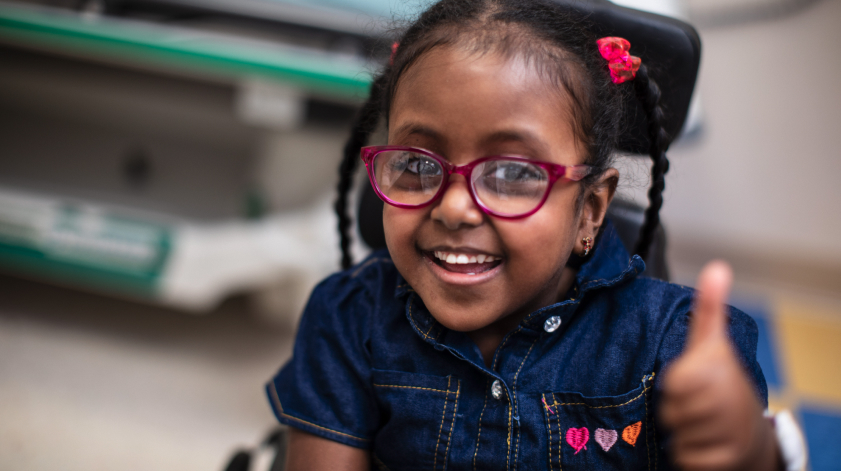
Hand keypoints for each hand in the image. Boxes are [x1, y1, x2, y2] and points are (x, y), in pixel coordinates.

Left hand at [660, 261, 780, 470]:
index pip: (673, 385)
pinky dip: (691, 454)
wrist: (754, 432)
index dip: (679, 386)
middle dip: (679, 410)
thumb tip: (717, 266)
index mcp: (716, 371)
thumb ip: (709, 308)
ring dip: (685, 432)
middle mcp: (723, 404)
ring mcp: (726, 436)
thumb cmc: (725, 381)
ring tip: (706, 423)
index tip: (696, 383)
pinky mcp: (722, 462)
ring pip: (676, 436)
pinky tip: (708, 443)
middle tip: (701, 404)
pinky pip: (685, 458)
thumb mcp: (714, 342)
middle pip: (670, 412)